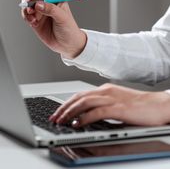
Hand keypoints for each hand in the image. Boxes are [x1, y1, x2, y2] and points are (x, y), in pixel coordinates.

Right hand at [21, 0, 86, 58]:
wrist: (67, 45)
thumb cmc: (69, 29)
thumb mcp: (62, 18)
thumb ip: (51, 10)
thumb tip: (38, 4)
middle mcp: (47, 2)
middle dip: (29, 0)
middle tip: (28, 7)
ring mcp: (40, 10)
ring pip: (28, 4)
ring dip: (27, 10)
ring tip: (33, 19)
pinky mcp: (35, 19)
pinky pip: (26, 14)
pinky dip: (26, 18)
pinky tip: (33, 23)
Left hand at [49, 83, 169, 126]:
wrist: (160, 105)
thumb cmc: (141, 107)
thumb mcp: (118, 105)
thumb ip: (103, 108)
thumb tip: (88, 118)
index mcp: (105, 89)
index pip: (81, 95)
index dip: (67, 103)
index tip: (58, 112)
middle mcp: (106, 91)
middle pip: (79, 97)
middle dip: (63, 108)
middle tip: (54, 118)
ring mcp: (112, 98)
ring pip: (84, 103)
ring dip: (69, 113)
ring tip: (60, 122)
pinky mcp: (118, 108)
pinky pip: (96, 112)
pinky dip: (84, 118)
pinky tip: (76, 124)